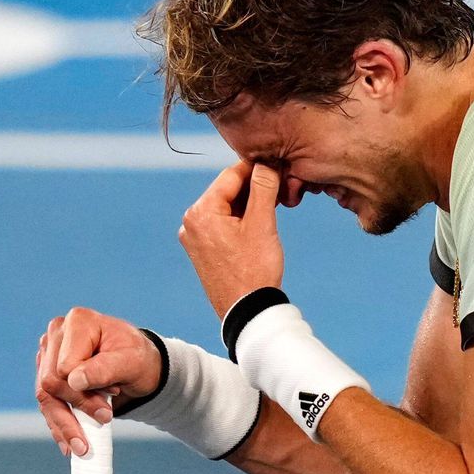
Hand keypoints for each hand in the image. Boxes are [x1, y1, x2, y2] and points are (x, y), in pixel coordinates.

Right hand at [35, 307, 160, 455]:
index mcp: (79, 322)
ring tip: (83, 447)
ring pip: (45, 397)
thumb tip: (74, 380)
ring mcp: (49, 354)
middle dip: (78, 406)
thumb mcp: (133, 362)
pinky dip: (60, 426)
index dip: (87, 386)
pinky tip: (70, 445)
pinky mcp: (48, 373)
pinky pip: (47, 404)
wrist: (140, 368)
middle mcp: (58, 334)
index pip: (65, 366)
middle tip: (107, 418)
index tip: (114, 392)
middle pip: (51, 382)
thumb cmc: (139, 359)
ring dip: (66, 424)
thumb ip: (106, 368)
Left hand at [179, 162, 284, 317]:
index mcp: (201, 212)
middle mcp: (191, 222)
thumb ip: (264, 187)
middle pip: (228, 190)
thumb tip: (266, 163)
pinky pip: (222, 224)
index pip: (231, 175)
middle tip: (281, 188)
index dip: (257, 168)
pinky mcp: (201, 250)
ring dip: (249, 203)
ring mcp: (194, 237)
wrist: (247, 310)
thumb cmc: (255, 269)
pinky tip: (260, 223)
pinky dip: (240, 219)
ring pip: (226, 207)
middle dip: (254, 187)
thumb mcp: (262, 223)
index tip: (278, 165)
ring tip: (275, 206)